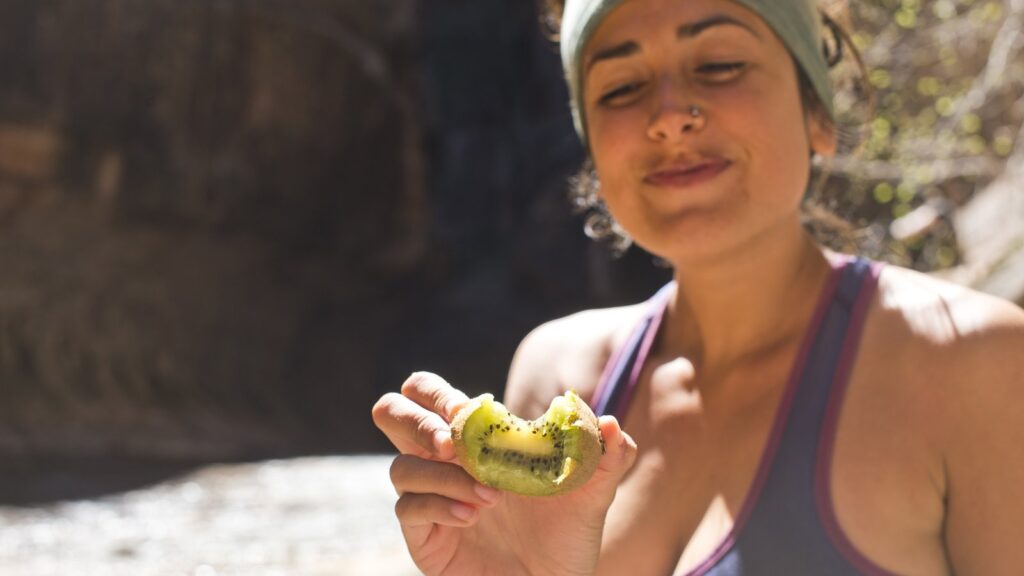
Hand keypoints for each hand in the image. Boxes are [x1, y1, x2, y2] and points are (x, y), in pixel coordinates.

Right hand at [372, 372, 637, 575]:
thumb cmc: (566, 535)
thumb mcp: (593, 493)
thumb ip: (606, 454)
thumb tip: (610, 424)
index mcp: (474, 438)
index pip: (429, 393)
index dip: (438, 394)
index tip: (468, 412)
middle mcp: (443, 462)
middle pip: (392, 412)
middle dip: (415, 418)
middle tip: (451, 441)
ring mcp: (429, 497)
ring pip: (400, 466)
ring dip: (443, 475)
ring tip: (489, 498)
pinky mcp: (424, 535)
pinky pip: (407, 509)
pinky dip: (439, 506)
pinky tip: (471, 516)